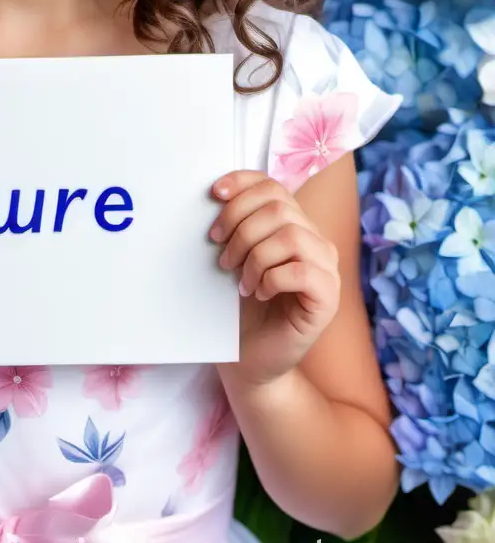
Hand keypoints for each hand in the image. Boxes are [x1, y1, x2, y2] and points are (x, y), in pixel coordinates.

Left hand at [208, 170, 339, 386]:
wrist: (250, 358)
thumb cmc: (241, 307)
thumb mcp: (234, 257)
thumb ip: (237, 224)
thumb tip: (218, 192)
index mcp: (295, 225)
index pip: (273, 186)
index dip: (243, 184)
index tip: (214, 194)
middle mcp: (316, 242)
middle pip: (279, 209)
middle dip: (240, 227)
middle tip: (222, 256)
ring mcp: (327, 270)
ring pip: (291, 236)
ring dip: (254, 256)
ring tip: (239, 280)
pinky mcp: (328, 298)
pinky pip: (301, 272)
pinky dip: (271, 278)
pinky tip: (259, 292)